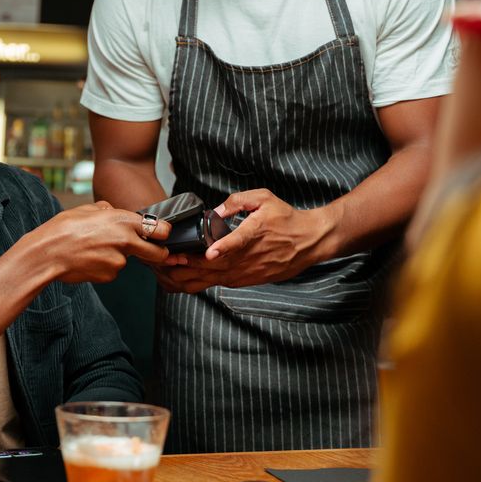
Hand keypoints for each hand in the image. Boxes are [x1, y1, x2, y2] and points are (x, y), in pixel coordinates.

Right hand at [25, 201, 169, 283]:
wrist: (47, 253)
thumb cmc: (64, 229)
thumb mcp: (87, 209)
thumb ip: (106, 210)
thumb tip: (111, 211)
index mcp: (123, 220)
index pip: (159, 228)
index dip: (163, 233)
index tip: (163, 235)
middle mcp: (126, 241)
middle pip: (157, 253)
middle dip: (159, 254)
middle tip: (154, 253)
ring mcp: (119, 261)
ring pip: (127, 260)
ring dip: (117, 257)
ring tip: (93, 250)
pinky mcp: (109, 276)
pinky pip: (112, 271)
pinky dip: (104, 267)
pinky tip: (89, 260)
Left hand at [153, 189, 336, 292]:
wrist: (310, 241)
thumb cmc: (286, 218)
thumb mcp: (264, 198)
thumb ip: (238, 201)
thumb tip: (215, 211)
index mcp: (256, 232)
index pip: (238, 241)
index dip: (223, 247)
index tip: (209, 251)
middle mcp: (252, 255)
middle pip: (219, 264)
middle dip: (192, 263)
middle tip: (170, 258)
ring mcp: (251, 270)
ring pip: (218, 278)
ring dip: (194, 275)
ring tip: (171, 269)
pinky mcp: (251, 280)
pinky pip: (224, 284)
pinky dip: (205, 282)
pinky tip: (187, 277)